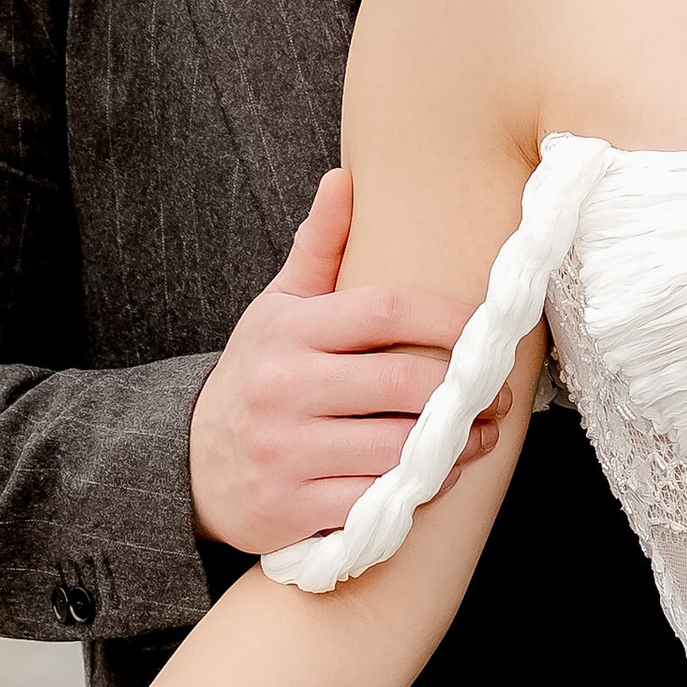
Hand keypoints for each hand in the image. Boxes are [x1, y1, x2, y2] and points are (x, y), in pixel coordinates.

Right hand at [188, 169, 506, 556]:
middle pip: (401, 384)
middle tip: (497, 396)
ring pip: (396, 449)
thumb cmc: (257, 374)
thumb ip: (318, 248)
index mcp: (290, 331)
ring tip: (481, 435)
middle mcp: (284, 388)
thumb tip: (344, 178)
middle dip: (464, 392)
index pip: (386, 310)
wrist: (188, 461)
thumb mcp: (278, 308)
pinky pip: (376, 501)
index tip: (487, 331)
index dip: (449, 319)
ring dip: (455, 446)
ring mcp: (287, 452)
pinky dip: (419, 490)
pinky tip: (438, 473)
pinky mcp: (293, 508)